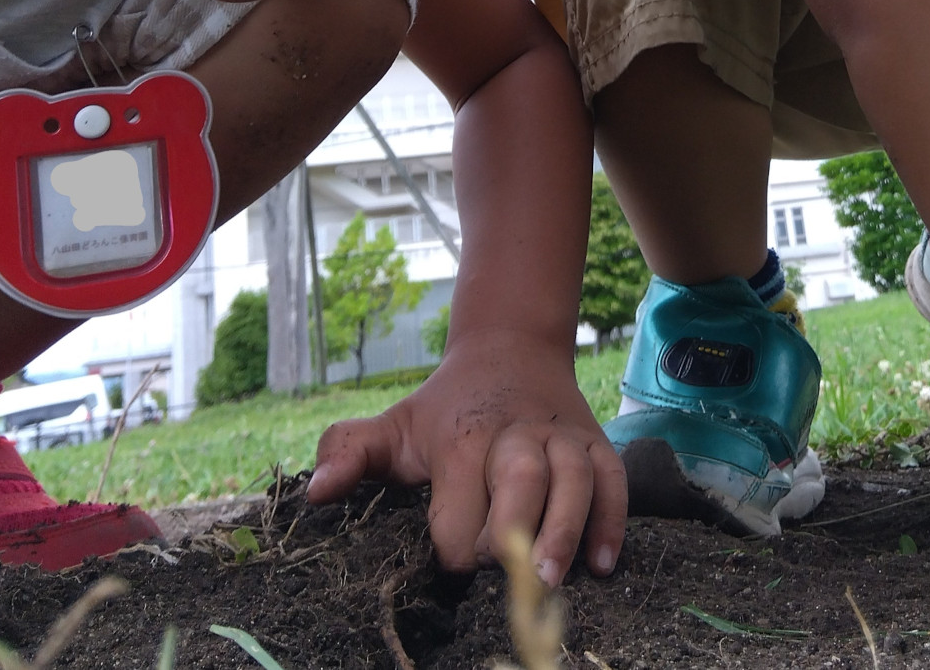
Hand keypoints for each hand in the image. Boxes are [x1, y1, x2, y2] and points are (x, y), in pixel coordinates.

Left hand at [308, 330, 625, 584]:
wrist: (510, 348)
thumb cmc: (446, 406)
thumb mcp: (395, 423)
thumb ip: (350, 452)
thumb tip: (316, 495)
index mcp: (463, 438)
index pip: (459, 508)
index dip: (454, 545)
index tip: (451, 561)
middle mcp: (517, 435)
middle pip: (523, 483)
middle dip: (516, 534)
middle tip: (515, 582)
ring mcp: (562, 438)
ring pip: (575, 479)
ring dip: (568, 529)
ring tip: (556, 577)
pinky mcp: (595, 442)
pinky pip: (613, 479)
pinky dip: (614, 519)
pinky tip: (605, 562)